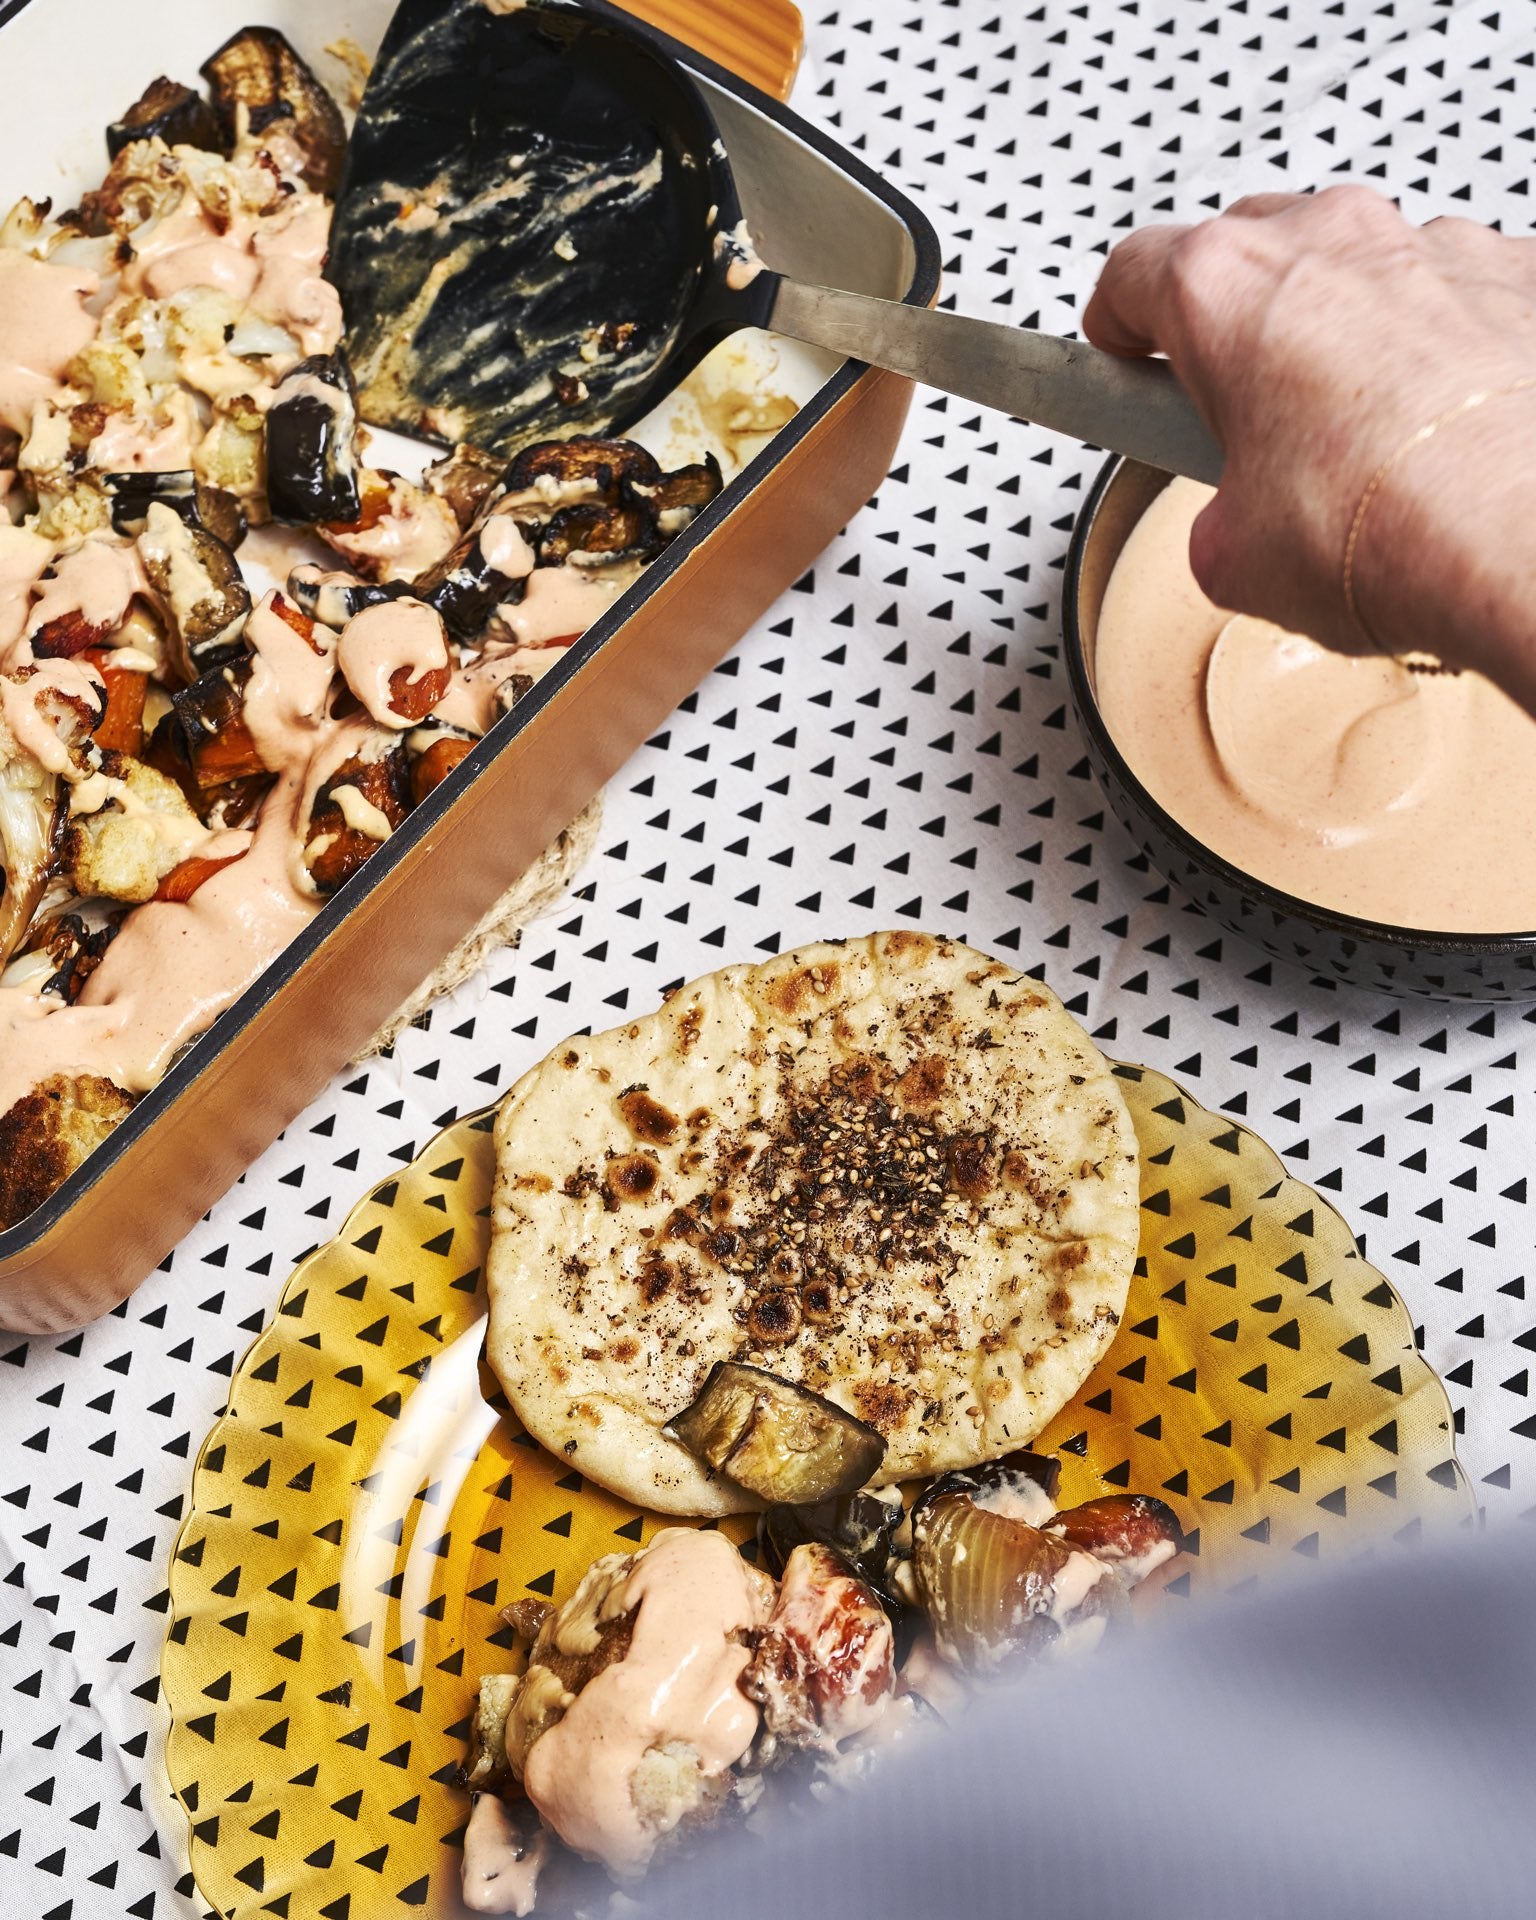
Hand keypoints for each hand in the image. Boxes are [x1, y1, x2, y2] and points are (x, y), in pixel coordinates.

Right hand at [1082, 187, 1535, 706]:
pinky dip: (1439, 352)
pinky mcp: (1520, 275)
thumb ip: (1214, 513)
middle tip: (1237, 415)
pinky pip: (1456, 298)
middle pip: (1250, 252)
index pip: (1133, 275)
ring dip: (1344, 336)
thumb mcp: (1233, 559)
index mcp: (1225, 287)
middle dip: (1235, 326)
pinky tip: (1439, 434)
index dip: (1116, 326)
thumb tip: (1240, 528)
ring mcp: (1433, 248)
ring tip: (1356, 442)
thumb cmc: (1389, 528)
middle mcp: (1331, 240)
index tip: (1118, 353)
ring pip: (1359, 271)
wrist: (1527, 538)